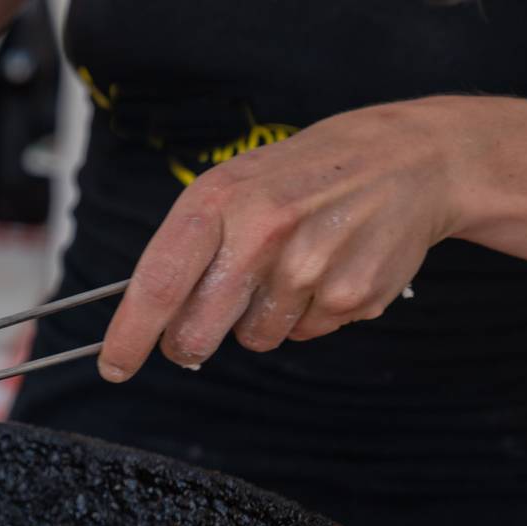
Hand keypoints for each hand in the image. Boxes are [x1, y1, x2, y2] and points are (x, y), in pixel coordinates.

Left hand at [97, 99, 464, 381]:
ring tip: (291, 268)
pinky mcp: (351, 294)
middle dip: (190, 344)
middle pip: (197, 333)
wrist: (411, 159)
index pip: (158, 283)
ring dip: (261, 319)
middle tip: (201, 328)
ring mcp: (310, 266)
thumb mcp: (235, 185)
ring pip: (254, 339)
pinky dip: (308, 315)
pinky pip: (304, 334)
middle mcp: (261, 232)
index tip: (115, 365)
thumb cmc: (307, 175)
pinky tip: (329, 269)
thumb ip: (189, 247)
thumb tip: (146, 318)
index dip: (130, 334)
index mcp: (219, 201)